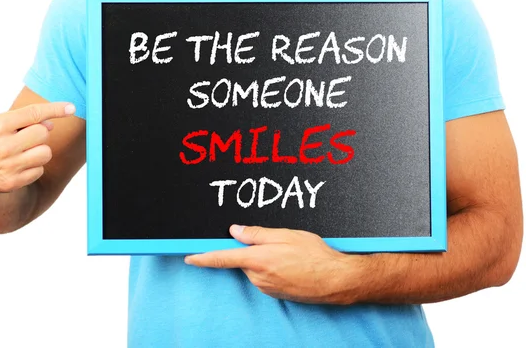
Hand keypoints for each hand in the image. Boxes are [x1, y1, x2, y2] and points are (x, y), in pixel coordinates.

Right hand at [0, 102, 74, 193]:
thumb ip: (19, 122)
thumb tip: (49, 125)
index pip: (33, 114)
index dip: (55, 109)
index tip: (70, 107)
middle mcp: (3, 146)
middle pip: (43, 134)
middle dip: (40, 132)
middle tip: (26, 136)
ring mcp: (8, 166)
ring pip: (45, 153)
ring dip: (39, 150)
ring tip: (22, 150)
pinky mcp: (12, 182)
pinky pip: (39, 170)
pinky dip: (33, 166)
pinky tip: (18, 164)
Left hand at [185, 225, 366, 304]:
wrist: (336, 280)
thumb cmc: (315, 255)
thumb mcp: (286, 235)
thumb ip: (257, 233)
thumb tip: (235, 230)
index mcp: (257, 259)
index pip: (222, 258)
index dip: (203, 257)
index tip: (189, 257)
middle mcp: (258, 277)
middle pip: (243, 260)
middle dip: (253, 250)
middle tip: (277, 243)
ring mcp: (267, 288)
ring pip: (255, 268)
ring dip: (265, 260)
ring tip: (290, 255)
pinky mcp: (275, 294)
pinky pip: (266, 278)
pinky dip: (273, 269)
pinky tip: (292, 265)